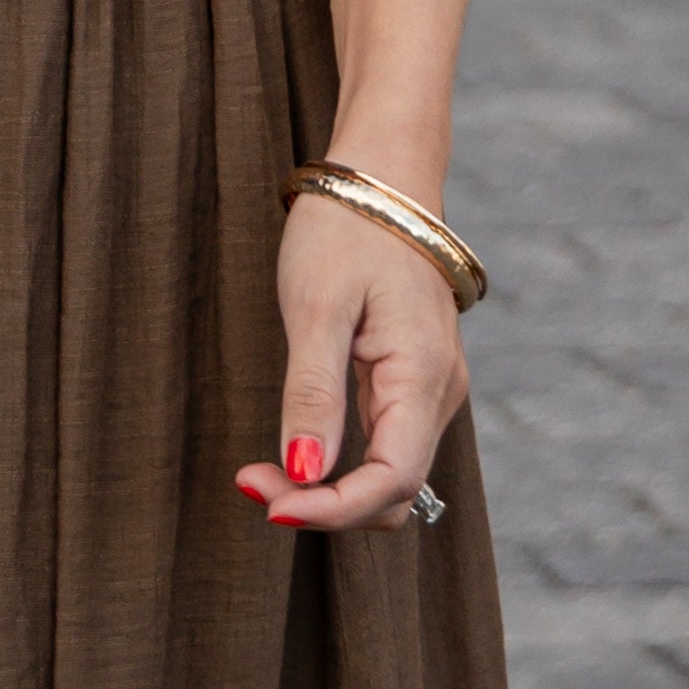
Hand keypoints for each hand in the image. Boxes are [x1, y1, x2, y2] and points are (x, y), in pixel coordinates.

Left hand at [234, 184, 467, 535]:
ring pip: (387, 479)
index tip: (268, 504)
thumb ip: (313, 395)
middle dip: (323, 505)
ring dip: (328, 493)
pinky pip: (382, 451)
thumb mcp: (317, 308)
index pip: (391, 481)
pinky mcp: (411, 386)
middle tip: (250, 481)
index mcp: (422, 376)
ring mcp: (428, 393)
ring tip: (262, 471)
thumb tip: (306, 471)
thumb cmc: (347, 230)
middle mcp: (438, 394)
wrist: (382, 179)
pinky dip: (338, 469)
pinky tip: (294, 454)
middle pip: (392, 493)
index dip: (331, 510)